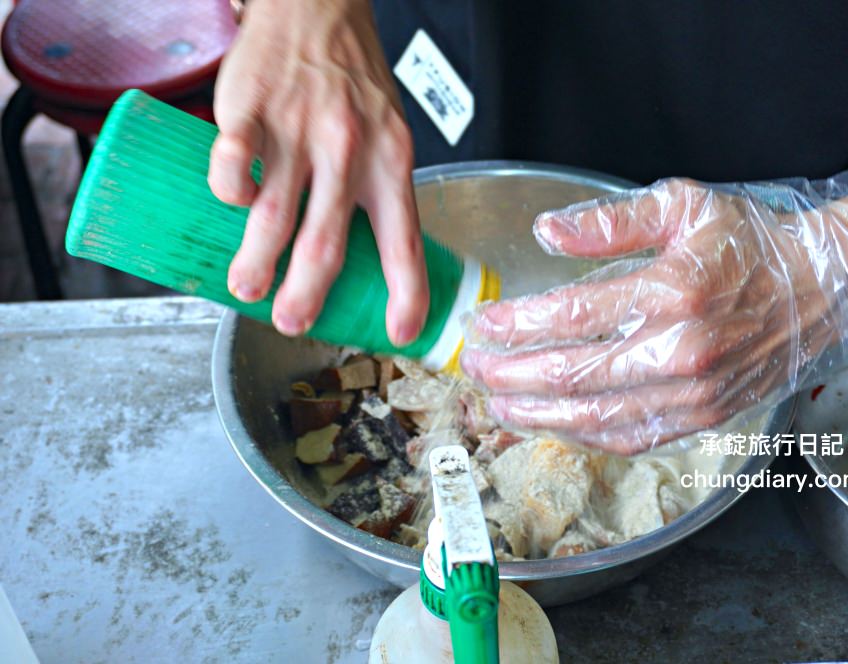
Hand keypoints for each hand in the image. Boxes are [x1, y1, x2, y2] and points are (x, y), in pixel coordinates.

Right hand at [209, 0, 427, 344]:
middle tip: (293, 324)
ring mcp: (298, 129)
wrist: (318, 9)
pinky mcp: (252, 108)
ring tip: (245, 288)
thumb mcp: (389, 135)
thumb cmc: (354, 81)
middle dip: (308, 294)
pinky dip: (228, 189)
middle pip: (327, 240)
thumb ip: (377, 192)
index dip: (406, 293)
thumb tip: (364, 264)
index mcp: (391, 161)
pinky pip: (233, 159)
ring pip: (275, 212)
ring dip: (257, 261)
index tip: (398, 331)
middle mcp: (349, 149)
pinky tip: (228, 202)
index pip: (404, 241)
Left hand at [461, 170, 847, 453]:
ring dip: (537, 415)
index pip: (571, 317)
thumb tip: (546, 232)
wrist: (820, 289)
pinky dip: (584, 435)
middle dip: (511, 376)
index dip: (516, 325)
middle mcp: (680, 351)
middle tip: (475, 370)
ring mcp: (693, 394)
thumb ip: (609, 221)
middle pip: (573, 376)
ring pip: (596, 417)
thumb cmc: (750, 243)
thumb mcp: (683, 206)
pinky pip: (631, 438)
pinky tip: (555, 424)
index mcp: (671, 292)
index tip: (483, 325)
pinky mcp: (703, 418)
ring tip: (499, 405)